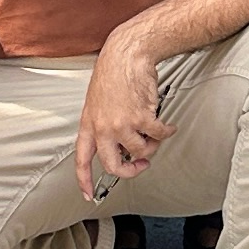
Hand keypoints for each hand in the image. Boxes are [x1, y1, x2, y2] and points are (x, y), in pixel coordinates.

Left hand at [74, 26, 170, 197]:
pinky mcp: (141, 117)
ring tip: (155, 132)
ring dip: (152, 145)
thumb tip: (119, 146)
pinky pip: (158, 135)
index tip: (88, 194)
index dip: (84, 180)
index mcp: (88, 124)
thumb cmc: (112, 74)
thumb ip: (102, 125)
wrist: (126, 54)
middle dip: (131, 170)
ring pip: (140, 151)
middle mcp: (103, 127)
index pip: (82, 159)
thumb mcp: (96, 102)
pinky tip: (166, 125)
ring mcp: (121, 124)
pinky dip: (166, 132)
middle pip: (113, 165)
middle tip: (141, 164)